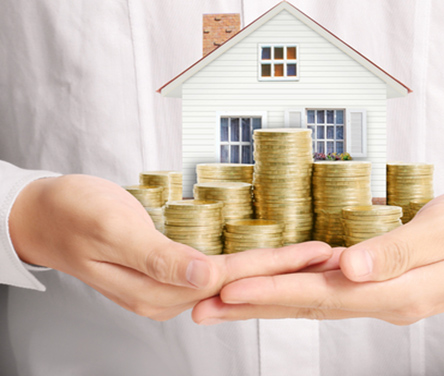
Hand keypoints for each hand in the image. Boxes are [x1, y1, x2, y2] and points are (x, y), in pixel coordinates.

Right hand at [9, 175, 331, 320]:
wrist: (47, 213)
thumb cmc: (74, 214)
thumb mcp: (113, 229)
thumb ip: (159, 258)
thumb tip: (205, 279)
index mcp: (158, 289)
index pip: (231, 278)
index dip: (276, 265)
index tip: (315, 254)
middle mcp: (169, 294)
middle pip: (241, 281)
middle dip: (288, 269)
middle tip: (331, 256)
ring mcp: (169, 286)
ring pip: (235, 278)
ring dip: (275, 267)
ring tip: (313, 258)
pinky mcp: (170, 271)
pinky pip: (219, 269)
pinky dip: (251, 261)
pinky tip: (271, 256)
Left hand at [192, 188, 443, 324]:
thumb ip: (395, 252)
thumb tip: (348, 269)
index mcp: (398, 290)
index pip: (322, 294)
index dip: (274, 291)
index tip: (231, 290)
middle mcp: (387, 301)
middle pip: (309, 305)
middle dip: (256, 305)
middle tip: (206, 308)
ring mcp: (388, 296)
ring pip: (317, 300)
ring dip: (271, 300)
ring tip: (229, 302)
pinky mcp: (389, 284)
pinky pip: (335, 290)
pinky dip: (301, 289)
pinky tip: (282, 286)